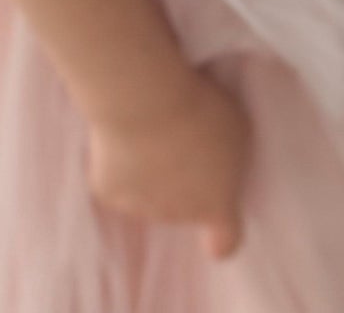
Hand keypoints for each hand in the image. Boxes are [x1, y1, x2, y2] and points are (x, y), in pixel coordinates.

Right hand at [85, 66, 251, 261]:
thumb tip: (213, 164)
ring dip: (150, 170)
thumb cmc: (200, 109)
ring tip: (150, 128)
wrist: (145, 101)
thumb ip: (228, 159)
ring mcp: (140, 208)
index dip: (220, 237)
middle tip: (178, 139)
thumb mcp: (236, 129)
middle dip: (181, 178)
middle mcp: (178, 215)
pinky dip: (118, 158)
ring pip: (147, 193)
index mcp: (216, 203)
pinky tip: (122, 132)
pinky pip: (116, 176)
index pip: (224, 241)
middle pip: (182, 203)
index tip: (215, 236)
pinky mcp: (107, 192)